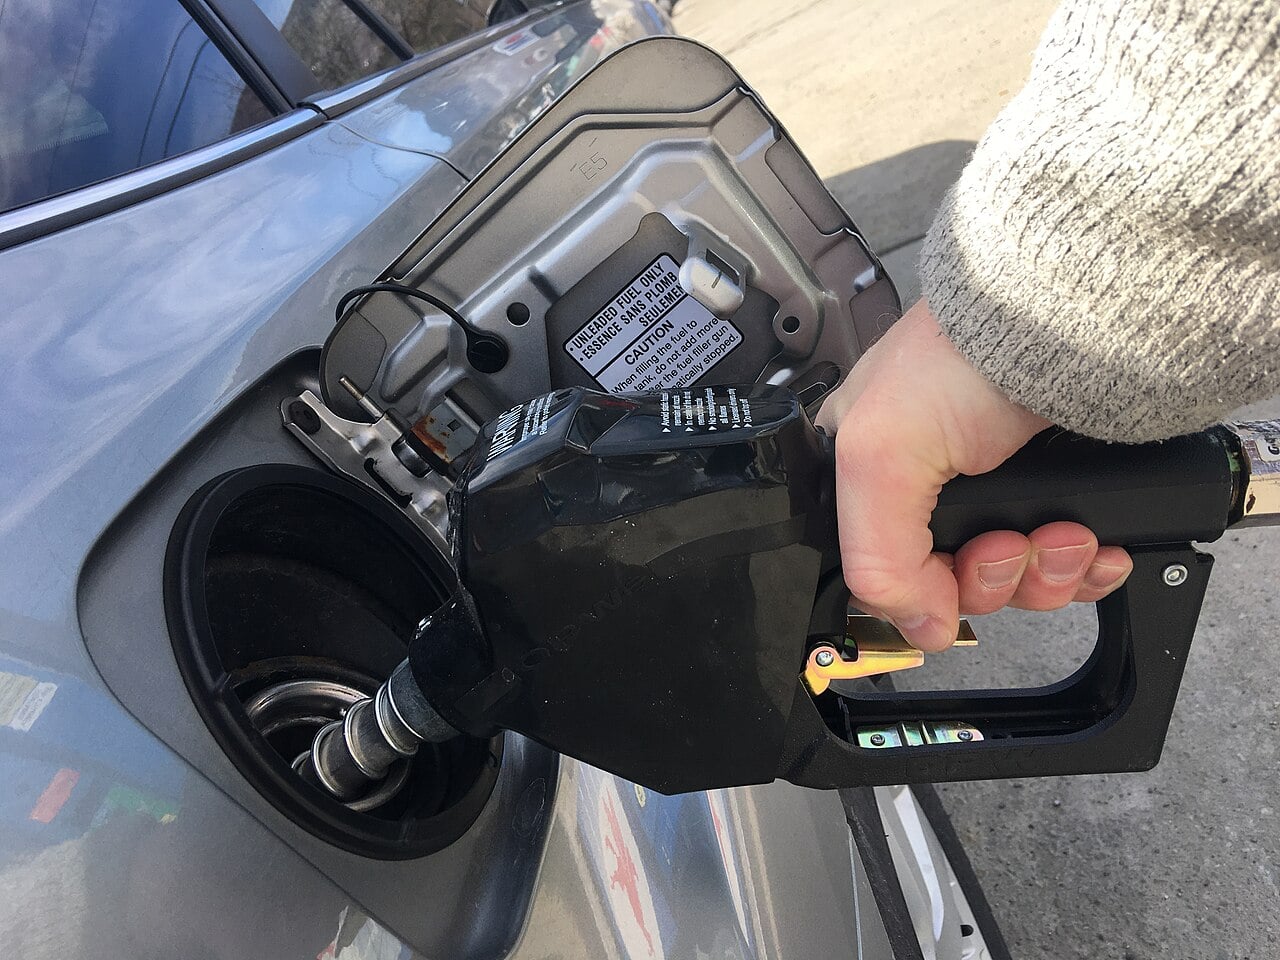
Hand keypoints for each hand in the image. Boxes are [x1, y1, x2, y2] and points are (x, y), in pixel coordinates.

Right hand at [816, 300, 1131, 651]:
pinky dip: (1085, 568)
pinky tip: (1093, 547)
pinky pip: (1071, 566)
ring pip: (1019, 583)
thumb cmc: (959, 357)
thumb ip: (878, 558)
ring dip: (1045, 574)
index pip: (885, 573)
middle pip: (958, 586)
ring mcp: (1002, 493)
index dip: (921, 592)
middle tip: (1009, 543)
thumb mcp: (880, 457)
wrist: (1063, 321)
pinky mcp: (1059, 494)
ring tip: (1061, 535)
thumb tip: (919, 627)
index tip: (947, 584)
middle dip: (993, 578)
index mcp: (870, 480)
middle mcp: (933, 490)